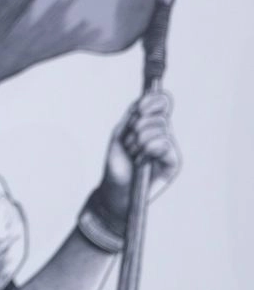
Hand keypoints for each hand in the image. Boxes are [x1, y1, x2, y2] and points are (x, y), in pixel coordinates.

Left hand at [95, 90, 180, 219]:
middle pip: (160, 114)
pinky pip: (165, 143)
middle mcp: (162, 134)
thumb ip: (132, 116)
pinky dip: (149, 148)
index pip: (162, 103)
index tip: (139, 108)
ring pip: (161, 127)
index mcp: (150, 124)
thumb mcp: (119, 134)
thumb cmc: (116, 163)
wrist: (116, 189)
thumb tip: (144, 99)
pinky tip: (142, 160)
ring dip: (140, 140)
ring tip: (134, 154)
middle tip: (130, 142)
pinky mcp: (173, 162)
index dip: (153, 101)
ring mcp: (169, 148)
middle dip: (138, 126)